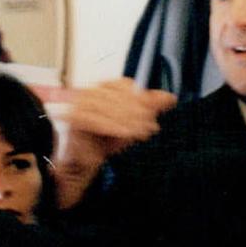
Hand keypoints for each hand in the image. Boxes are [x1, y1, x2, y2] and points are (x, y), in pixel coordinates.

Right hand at [35, 79, 177, 208]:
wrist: (87, 161)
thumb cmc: (108, 139)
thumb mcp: (134, 122)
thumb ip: (150, 108)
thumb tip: (171, 97)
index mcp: (105, 87)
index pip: (125, 85)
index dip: (141, 98)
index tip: (153, 112)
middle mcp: (91, 92)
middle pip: (118, 97)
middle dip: (138, 114)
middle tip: (151, 127)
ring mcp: (80, 103)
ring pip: (109, 109)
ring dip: (128, 122)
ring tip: (142, 133)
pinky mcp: (75, 117)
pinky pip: (97, 121)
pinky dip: (113, 128)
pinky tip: (127, 135)